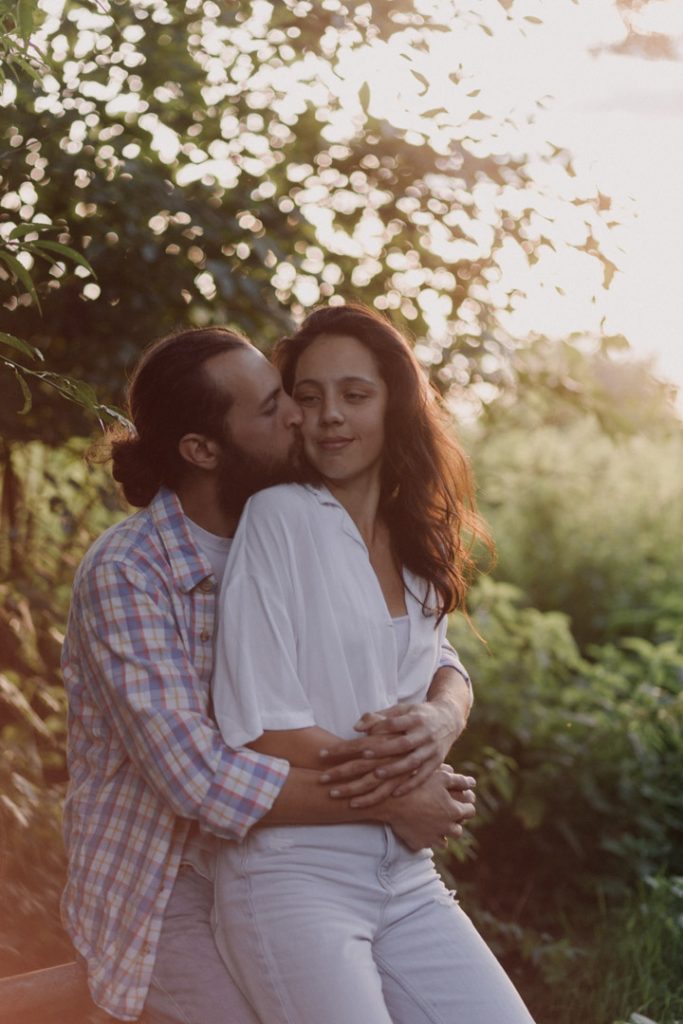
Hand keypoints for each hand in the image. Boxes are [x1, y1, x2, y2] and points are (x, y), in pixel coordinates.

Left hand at [319, 700, 463, 800]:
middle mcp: (423, 734)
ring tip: (375, 776)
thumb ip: (378, 717)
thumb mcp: (401, 710)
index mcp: (413, 719)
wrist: (449, 719)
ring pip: (411, 763)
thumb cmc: (417, 714)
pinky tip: (395, 794)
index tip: (361, 740)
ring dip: (394, 770)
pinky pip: (423, 776)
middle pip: (400, 745)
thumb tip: (355, 728)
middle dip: (381, 751)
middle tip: (361, 757)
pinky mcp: (435, 762)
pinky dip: (411, 785)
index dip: (379, 730)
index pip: (395, 724)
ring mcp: (430, 750)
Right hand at [383, 765, 476, 851]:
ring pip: (444, 841)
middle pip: (458, 830)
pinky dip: (427, 839)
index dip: (466, 805)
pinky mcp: (420, 844)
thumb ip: (459, 781)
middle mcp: (447, 828)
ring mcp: (433, 838)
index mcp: (454, 812)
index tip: (461, 802)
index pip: (470, 812)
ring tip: (434, 824)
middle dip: (454, 823)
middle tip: (446, 814)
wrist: (393, 801)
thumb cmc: (418, 786)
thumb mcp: (440, 777)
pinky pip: (427, 845)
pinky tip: (421, 830)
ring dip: (442, 834)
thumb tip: (473, 783)